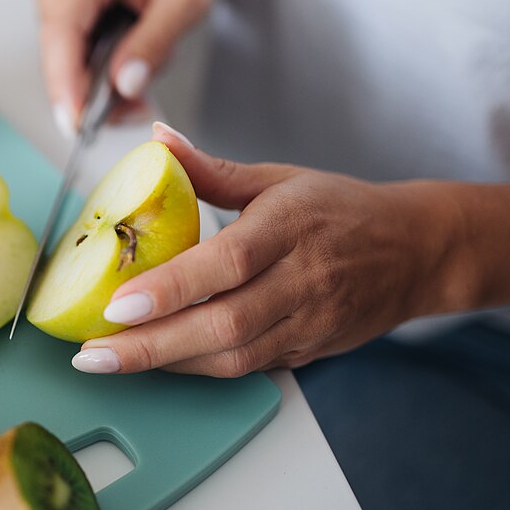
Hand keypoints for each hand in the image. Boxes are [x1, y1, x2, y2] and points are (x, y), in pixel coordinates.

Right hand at [36, 0, 233, 134]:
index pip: (61, 34)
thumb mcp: (185, 2)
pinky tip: (126, 75)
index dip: (65, 83)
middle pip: (57, 55)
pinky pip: (70, 60)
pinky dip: (97, 78)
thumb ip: (154, 44)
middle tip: (132, 111)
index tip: (78, 121)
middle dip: (89, 93)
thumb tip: (123, 85)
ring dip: (97, 88)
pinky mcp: (63, 16)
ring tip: (139, 85)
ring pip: (63, 64)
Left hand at [72, 124, 448, 376]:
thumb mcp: (278, 178)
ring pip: (232, 357)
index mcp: (291, 226)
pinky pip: (244, 368)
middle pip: (223, 324)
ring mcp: (307, 323)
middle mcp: (302, 280)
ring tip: (108, 360)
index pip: (227, 264)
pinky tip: (154, 361)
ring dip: (166, 364)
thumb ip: (211, 168)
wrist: (417, 252)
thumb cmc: (340, 209)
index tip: (117, 302)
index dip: (172, 288)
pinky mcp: (306, 351)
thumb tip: (156, 141)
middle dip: (151, 345)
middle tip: (92, 353)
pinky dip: (195, 368)